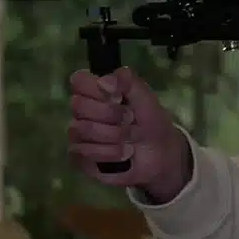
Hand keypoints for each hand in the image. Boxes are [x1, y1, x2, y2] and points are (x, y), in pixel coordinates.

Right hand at [68, 67, 189, 201]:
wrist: (160, 154)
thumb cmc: (151, 122)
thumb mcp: (146, 97)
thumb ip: (127, 81)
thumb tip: (103, 80)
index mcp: (97, 92)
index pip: (79, 81)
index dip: (95, 88)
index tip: (117, 97)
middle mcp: (83, 112)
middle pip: (79, 105)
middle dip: (111, 114)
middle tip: (130, 119)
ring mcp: (79, 135)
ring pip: (82, 129)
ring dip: (114, 135)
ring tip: (131, 139)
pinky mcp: (79, 158)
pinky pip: (83, 152)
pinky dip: (110, 153)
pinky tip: (123, 153)